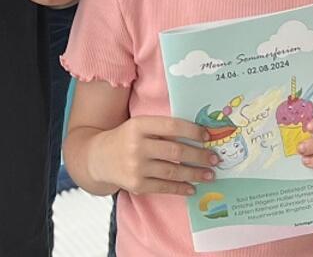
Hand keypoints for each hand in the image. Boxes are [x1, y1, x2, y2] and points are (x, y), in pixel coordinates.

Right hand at [87, 116, 215, 196]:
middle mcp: (137, 145)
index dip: (192, 131)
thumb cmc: (126, 138)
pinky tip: (192, 188)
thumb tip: (197, 135)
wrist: (98, 158)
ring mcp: (136, 167)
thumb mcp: (139, 126)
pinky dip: (181, 188)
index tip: (208, 136)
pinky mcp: (136, 184)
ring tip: (209, 175)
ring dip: (195, 174)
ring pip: (173, 171)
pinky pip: (164, 187)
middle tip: (214, 158)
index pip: (172, 126)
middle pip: (176, 151)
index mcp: (139, 125)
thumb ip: (162, 129)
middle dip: (199, 155)